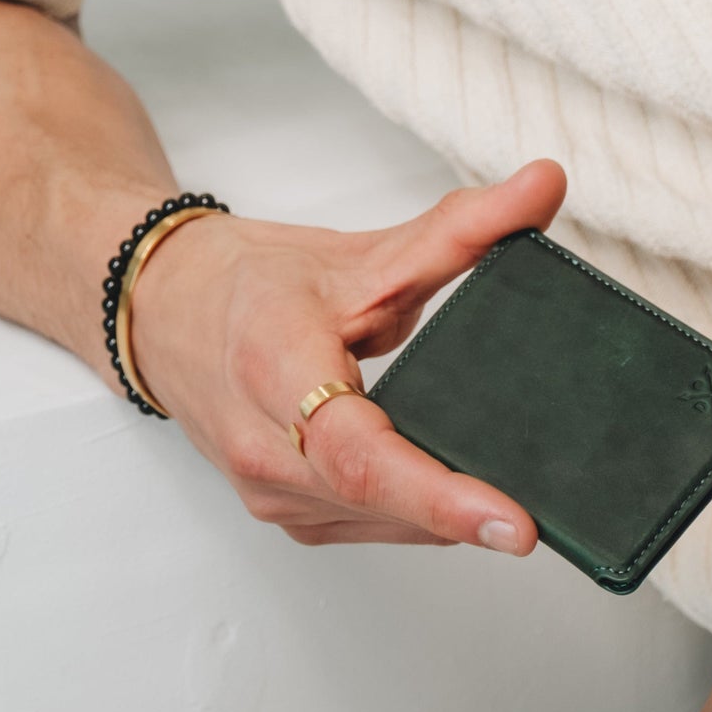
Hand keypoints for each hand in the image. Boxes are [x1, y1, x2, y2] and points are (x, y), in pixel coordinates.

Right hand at [127, 159, 567, 548]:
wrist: (163, 315)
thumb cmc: (249, 286)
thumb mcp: (358, 253)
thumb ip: (460, 229)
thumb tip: (543, 186)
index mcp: (274, 370)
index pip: (361, 456)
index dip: (440, 496)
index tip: (512, 524)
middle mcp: (263, 450)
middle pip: (383, 499)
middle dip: (467, 506)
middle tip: (548, 506)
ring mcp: (269, 494)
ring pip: (384, 522)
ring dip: (444, 511)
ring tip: (503, 485)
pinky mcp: (284, 515)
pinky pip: (368, 525)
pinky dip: (414, 511)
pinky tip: (444, 486)